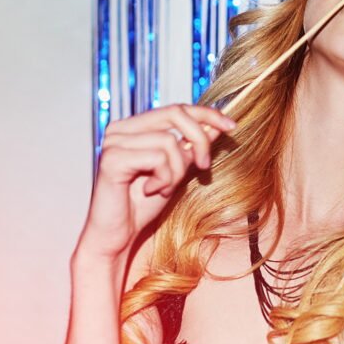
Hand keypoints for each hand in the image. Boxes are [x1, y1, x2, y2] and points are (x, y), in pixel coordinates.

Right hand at [76, 104, 235, 259]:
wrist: (119, 235)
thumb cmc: (143, 205)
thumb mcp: (177, 170)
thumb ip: (191, 146)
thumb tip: (216, 124)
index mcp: (134, 127)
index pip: (176, 108)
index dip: (207, 113)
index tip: (231, 125)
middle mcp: (120, 129)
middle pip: (175, 114)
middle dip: (199, 139)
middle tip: (203, 166)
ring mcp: (114, 142)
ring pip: (169, 141)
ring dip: (176, 170)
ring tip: (164, 188)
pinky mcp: (112, 159)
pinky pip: (157, 158)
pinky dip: (164, 178)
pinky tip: (151, 191)